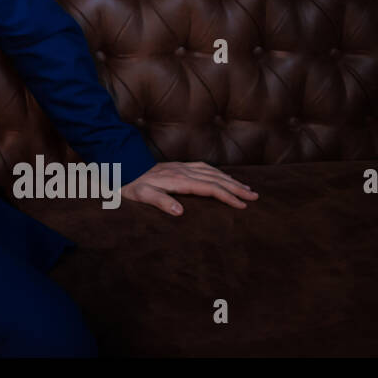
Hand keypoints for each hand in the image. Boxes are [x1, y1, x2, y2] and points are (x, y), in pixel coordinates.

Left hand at [122, 161, 257, 215]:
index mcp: (178, 180)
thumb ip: (160, 202)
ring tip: (246, 188)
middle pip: (216, 179)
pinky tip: (224, 176)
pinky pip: (204, 167)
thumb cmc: (131, 185)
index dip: (227, 196)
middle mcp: (183, 171)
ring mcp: (182, 167)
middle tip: (254, 196)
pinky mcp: (179, 166)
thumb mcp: (141, 196)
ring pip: (213, 172)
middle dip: (236, 188)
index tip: (242, 205)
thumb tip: (179, 212)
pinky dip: (218, 172)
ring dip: (231, 179)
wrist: (122, 167)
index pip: (209, 188)